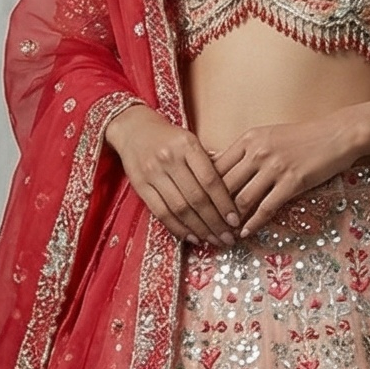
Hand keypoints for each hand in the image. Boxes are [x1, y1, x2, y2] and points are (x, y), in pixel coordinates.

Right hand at [104, 104, 239, 244]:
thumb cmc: (169, 137)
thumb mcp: (191, 141)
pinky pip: (161, 212)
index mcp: (187, 145)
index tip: (235, 221)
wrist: (134, 128)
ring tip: (213, 240)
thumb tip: (233, 192)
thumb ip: (209, 164)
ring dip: (199, 229)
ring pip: (179, 208)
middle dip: (215, 222)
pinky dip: (178, 228)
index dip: (224, 204)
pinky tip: (192, 237)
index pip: (210, 180)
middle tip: (228, 238)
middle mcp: (169, 159)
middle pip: (196, 198)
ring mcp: (152, 173)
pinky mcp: (140, 186)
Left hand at [215, 109, 369, 237]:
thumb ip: (243, 151)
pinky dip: (254, 223)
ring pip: (242, 199)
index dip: (204, 189)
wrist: (336, 135)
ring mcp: (275, 167)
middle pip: (225, 186)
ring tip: (224, 233)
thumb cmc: (301, 137)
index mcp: (248, 139)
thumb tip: (215, 165)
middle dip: (213, 209)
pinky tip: (246, 233)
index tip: (197, 206)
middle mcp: (258, 152)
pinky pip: (267, 207)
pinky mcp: (292, 182)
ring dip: (231, 220)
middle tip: (206, 226)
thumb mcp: (267, 136)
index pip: (216, 167)